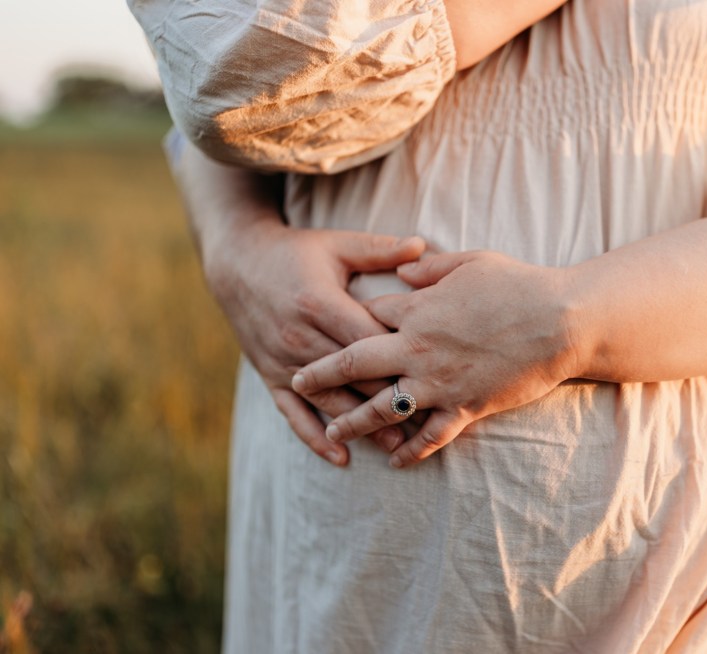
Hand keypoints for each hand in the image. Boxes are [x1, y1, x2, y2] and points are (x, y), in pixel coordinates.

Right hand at [206, 219, 426, 464]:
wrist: (237, 263)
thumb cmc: (296, 253)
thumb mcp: (337, 246)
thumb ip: (379, 250)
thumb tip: (422, 244)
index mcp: (319, 303)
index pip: (367, 341)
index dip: (399, 360)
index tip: (434, 373)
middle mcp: (299, 337)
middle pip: (352, 377)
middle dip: (389, 398)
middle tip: (429, 419)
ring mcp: (282, 361)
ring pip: (327, 401)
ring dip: (362, 425)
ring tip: (397, 445)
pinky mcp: (269, 375)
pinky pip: (292, 413)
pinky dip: (315, 437)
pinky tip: (340, 456)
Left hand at [291, 250, 581, 467]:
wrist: (559, 321)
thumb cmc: (518, 285)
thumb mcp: (470, 262)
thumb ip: (430, 268)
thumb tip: (404, 270)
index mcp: (417, 309)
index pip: (369, 316)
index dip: (350, 320)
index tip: (332, 325)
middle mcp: (418, 349)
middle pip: (355, 363)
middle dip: (322, 374)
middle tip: (297, 382)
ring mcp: (439, 382)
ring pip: (382, 408)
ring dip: (353, 421)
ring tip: (333, 432)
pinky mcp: (465, 407)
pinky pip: (430, 436)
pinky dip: (411, 451)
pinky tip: (395, 462)